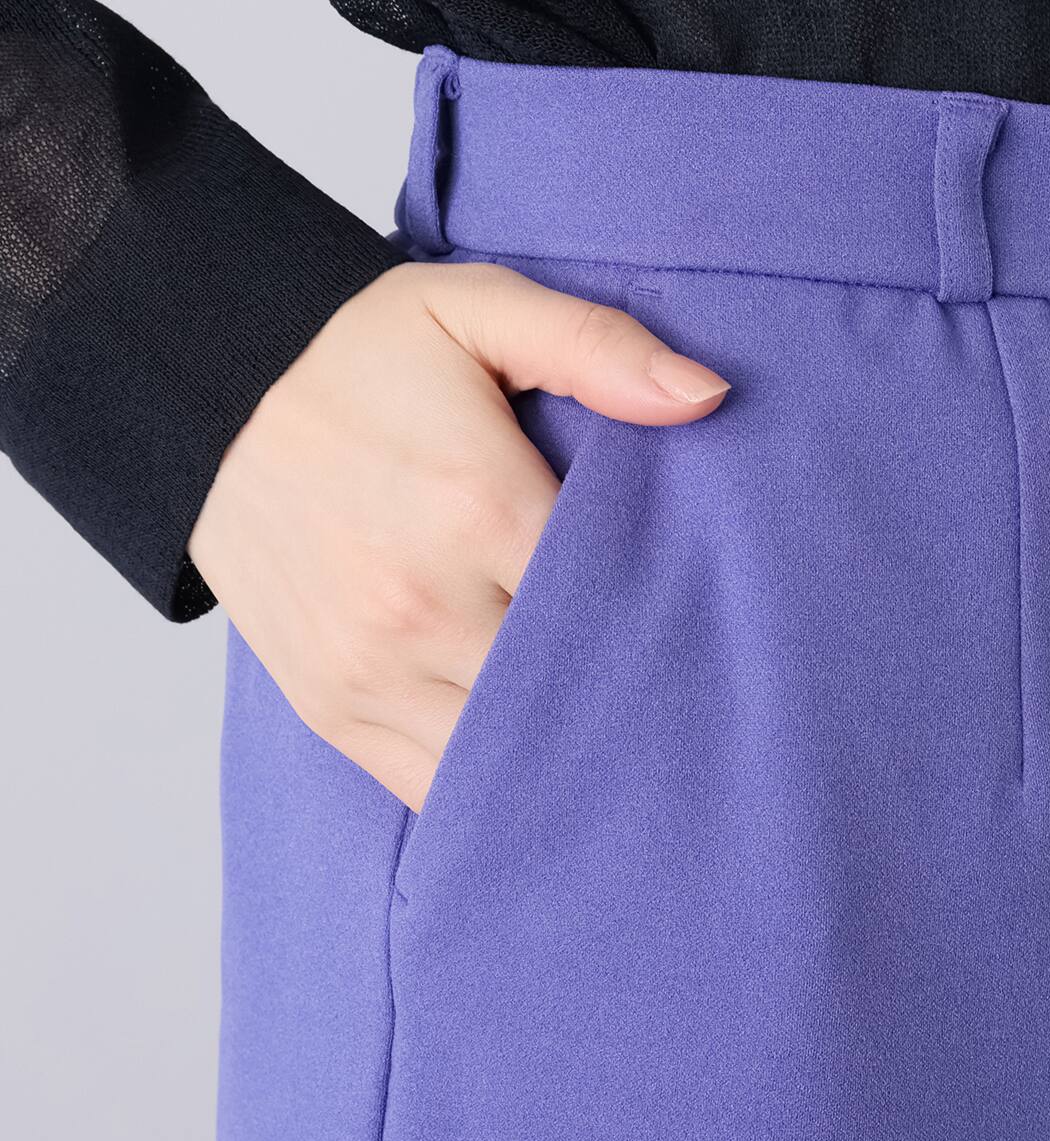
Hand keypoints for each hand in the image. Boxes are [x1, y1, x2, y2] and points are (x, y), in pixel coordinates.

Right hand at [188, 261, 728, 811]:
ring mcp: (372, 666)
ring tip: (603, 731)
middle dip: (619, 690)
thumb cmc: (356, 362)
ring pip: (504, 753)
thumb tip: (706, 396)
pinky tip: (526, 762)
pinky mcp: (333, 706)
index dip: (665, 617)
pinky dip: (485, 783)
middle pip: (567, 687)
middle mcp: (424, 603)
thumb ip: (596, 346)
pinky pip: (433, 785)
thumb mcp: (476, 311)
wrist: (207, 400)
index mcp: (478, 508)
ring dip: (557, 748)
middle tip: (665, 688)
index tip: (695, 620)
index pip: (614, 601)